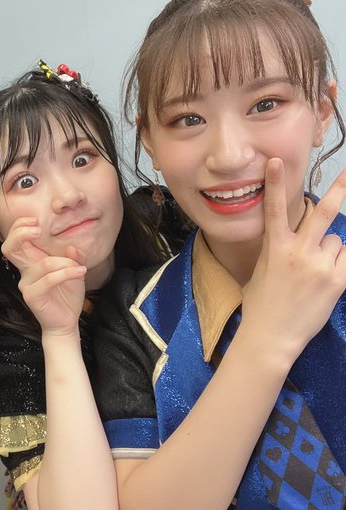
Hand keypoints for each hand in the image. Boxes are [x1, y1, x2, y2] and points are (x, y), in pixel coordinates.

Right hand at [1, 217, 86, 335]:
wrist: (66, 322)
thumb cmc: (67, 295)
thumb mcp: (74, 270)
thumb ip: (73, 256)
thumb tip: (70, 246)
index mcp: (31, 261)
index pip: (14, 239)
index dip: (19, 227)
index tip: (36, 221)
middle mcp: (25, 271)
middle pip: (8, 248)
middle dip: (20, 233)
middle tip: (37, 229)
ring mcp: (26, 284)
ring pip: (43, 264)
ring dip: (65, 263)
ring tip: (79, 267)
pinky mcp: (32, 296)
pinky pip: (49, 279)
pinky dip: (67, 273)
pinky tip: (81, 272)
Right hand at [240, 158, 345, 363]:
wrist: (270, 336)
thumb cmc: (261, 304)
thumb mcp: (262, 270)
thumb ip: (280, 249)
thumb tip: (301, 239)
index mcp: (274, 248)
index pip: (275, 209)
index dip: (276, 184)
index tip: (276, 162)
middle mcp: (297, 252)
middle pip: (323, 214)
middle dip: (339, 191)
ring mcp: (319, 266)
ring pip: (336, 242)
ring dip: (331, 252)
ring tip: (314, 274)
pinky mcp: (336, 281)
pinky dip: (340, 264)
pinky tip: (327, 279)